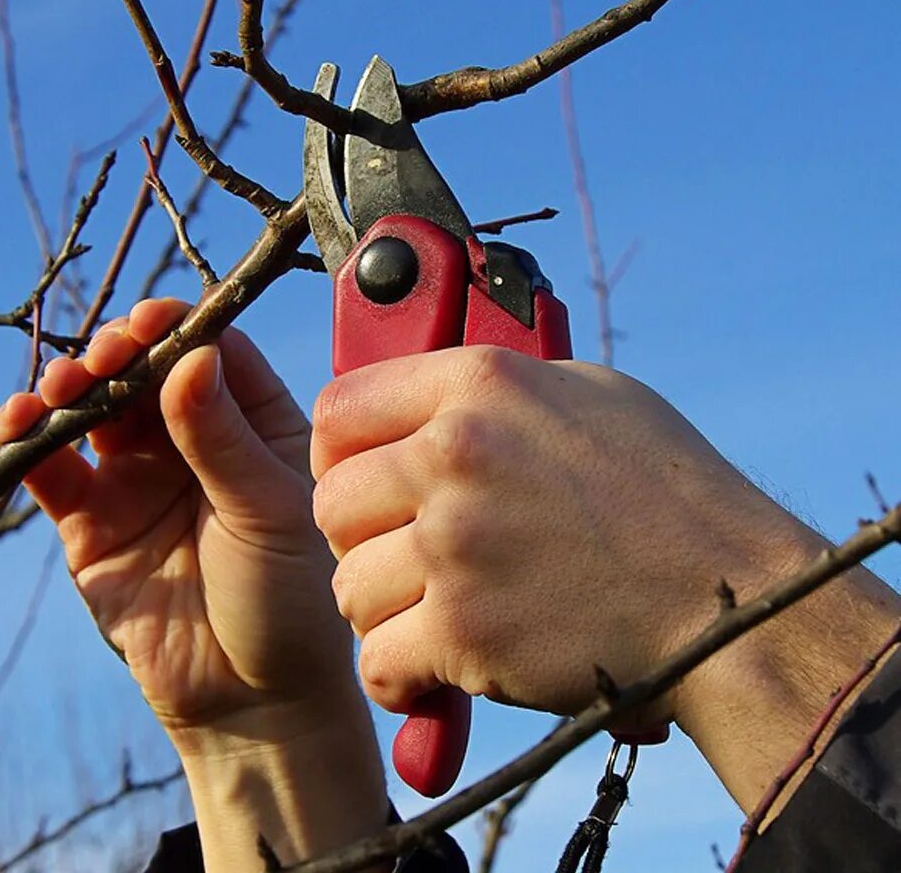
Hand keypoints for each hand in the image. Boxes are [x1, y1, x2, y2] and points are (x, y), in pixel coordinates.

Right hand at [0, 298, 357, 748]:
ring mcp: (137, 479)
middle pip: (142, 370)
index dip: (176, 328)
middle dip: (116, 353)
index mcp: (253, 424)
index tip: (149, 325)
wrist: (253, 699)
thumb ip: (222, 438)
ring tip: (63, 390)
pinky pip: (51, 470)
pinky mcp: (91, 524)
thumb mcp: (269, 510)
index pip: (211, 350)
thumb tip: (189, 355)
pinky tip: (19, 425)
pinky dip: (29, 441)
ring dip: (68, 386)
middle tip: (105, 360)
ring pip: (92, 409)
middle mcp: (192, 441)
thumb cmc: (289, 600)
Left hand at [311, 345, 898, 807]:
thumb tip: (422, 403)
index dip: (336, 457)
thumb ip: (491, 393)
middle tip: (402, 561)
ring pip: (346, 587)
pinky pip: (377, 661)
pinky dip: (398, 677)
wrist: (731, 601)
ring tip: (429, 615)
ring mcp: (458, 544)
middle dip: (357, 540)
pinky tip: (431, 671)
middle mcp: (457, 453)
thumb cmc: (666, 495)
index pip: (338, 410)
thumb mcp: (585, 395)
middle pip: (330, 504)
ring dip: (380, 612)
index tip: (361, 487)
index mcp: (481, 384)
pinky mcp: (468, 631)